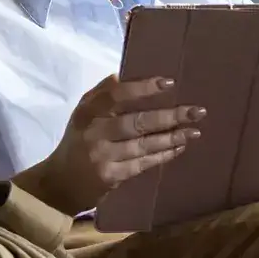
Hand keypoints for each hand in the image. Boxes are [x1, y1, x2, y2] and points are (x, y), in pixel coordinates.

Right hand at [14, 75, 201, 215]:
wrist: (61, 182)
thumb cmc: (79, 141)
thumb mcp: (83, 114)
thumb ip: (101, 94)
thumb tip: (121, 75)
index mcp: (87, 111)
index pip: (116, 95)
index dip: (143, 88)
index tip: (169, 83)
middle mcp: (94, 132)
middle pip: (136, 122)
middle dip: (170, 116)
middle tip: (197, 111)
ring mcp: (102, 156)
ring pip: (144, 144)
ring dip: (173, 137)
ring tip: (195, 130)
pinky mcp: (111, 176)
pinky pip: (143, 163)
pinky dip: (163, 155)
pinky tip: (180, 147)